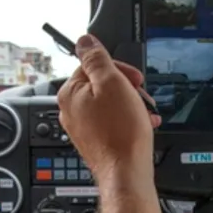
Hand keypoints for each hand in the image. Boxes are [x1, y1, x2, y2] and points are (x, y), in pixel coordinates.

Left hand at [57, 34, 161, 192]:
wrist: (127, 172)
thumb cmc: (121, 132)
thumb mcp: (112, 82)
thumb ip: (96, 58)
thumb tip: (84, 41)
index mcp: (69, 93)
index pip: (92, 65)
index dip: (118, 69)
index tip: (133, 79)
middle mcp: (71, 110)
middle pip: (100, 84)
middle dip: (125, 88)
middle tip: (139, 96)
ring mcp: (82, 128)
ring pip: (108, 104)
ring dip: (129, 104)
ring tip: (143, 113)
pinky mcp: (95, 141)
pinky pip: (111, 122)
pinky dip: (127, 120)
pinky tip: (140, 125)